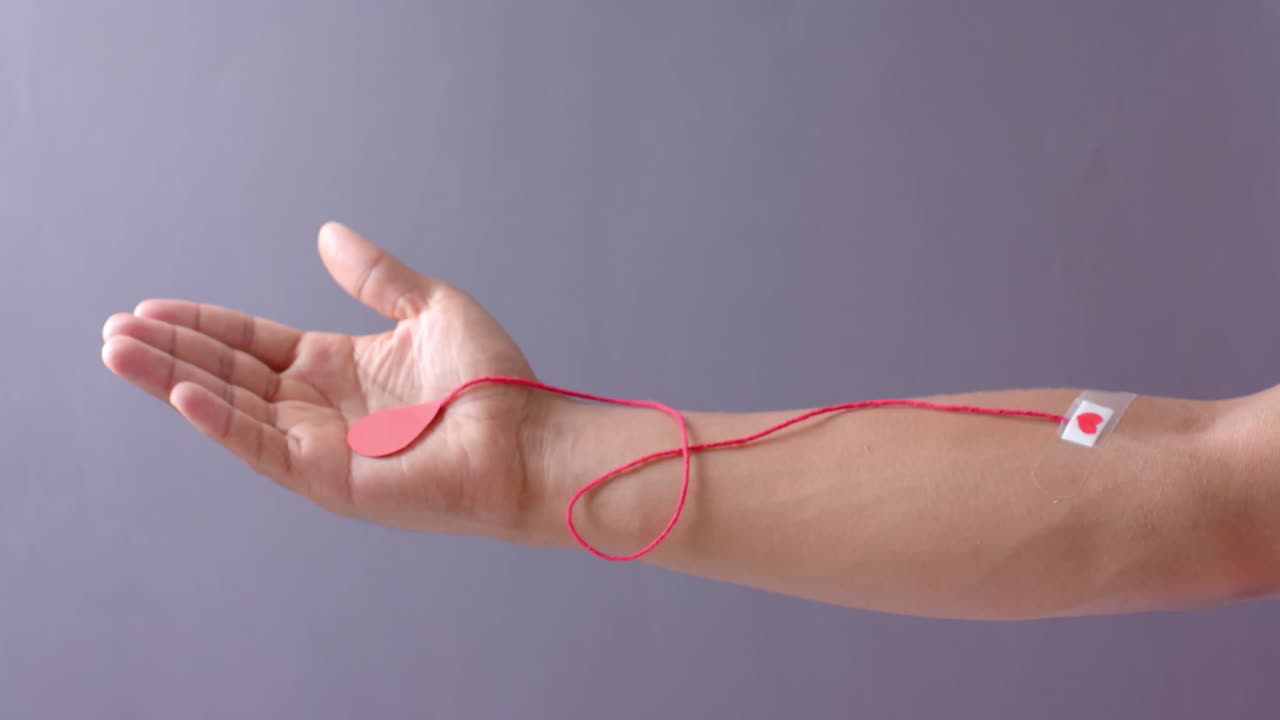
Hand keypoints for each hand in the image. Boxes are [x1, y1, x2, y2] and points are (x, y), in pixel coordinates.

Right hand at [102, 222, 551, 541]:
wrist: (527, 440)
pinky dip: (221, 421)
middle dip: (172, 350)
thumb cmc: (493, 382)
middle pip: (228, 373)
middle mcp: (319, 407)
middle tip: (115, 329)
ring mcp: (320, 445)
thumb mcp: (429, 309)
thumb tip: (326, 233)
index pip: (252, 342)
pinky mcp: (329, 479)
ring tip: (120, 352)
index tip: (151, 306)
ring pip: (230, 408)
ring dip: (173, 381)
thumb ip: (375, 276)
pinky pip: (263, 447)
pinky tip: (182, 392)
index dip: (203, 324)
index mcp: (337, 366)